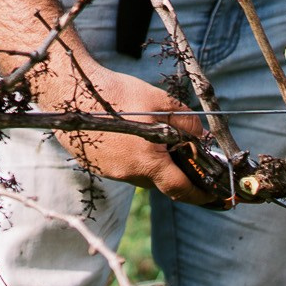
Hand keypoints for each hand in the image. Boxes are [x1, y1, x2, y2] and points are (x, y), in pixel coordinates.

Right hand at [46, 62, 215, 204]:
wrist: (70, 90)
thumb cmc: (116, 95)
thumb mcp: (161, 103)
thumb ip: (187, 123)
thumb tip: (200, 136)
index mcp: (147, 163)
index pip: (181, 190)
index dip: (201, 195)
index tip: (214, 196)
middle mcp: (127, 174)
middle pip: (159, 180)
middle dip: (172, 169)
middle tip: (180, 150)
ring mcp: (108, 171)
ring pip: (138, 173)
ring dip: (148, 160)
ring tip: (147, 134)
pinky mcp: (93, 164)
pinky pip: (119, 165)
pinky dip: (128, 155)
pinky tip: (124, 133)